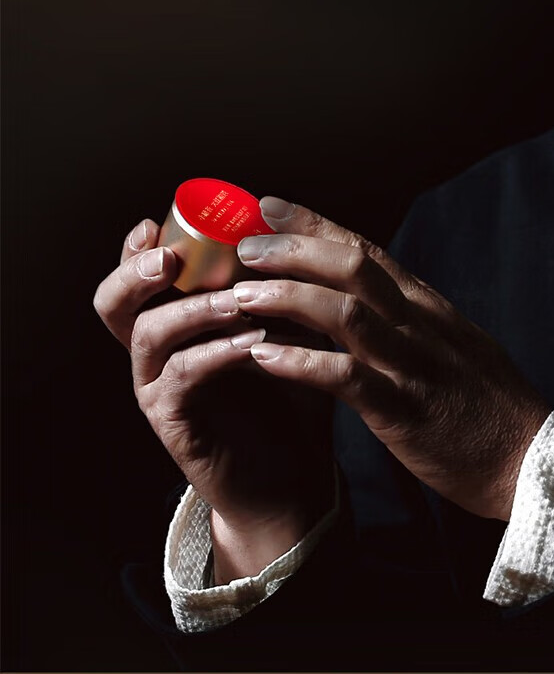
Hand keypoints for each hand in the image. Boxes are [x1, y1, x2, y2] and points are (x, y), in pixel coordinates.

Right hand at [93, 220, 335, 581]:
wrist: (295, 475)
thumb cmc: (292, 399)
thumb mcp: (293, 333)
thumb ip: (282, 291)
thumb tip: (291, 233)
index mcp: (178, 324)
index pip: (140, 277)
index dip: (141, 247)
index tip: (162, 220)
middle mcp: (157, 353)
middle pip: (116, 302)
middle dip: (137, 271)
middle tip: (173, 256)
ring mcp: (159, 388)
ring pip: (149, 334)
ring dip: (194, 309)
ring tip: (239, 300)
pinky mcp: (174, 422)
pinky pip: (182, 376)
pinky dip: (216, 352)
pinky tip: (254, 343)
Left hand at [232, 197, 550, 519]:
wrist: (529, 460)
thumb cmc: (488, 406)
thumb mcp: (455, 345)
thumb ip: (412, 320)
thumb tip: (366, 301)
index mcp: (428, 307)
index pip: (367, 250)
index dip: (315, 224)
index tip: (270, 205)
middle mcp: (420, 325)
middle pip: (352, 267)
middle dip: (293, 249)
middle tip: (245, 246)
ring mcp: (414, 365)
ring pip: (346, 313)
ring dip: (288, 298)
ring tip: (241, 295)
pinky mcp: (405, 411)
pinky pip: (347, 378)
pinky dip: (302, 363)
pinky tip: (264, 358)